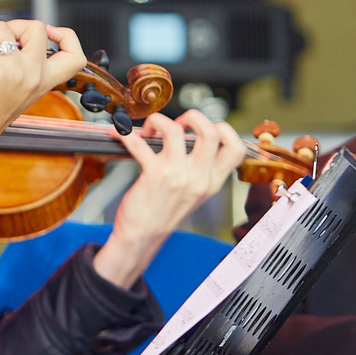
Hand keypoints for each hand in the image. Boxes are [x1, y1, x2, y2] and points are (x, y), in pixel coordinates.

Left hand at [0, 18, 87, 175]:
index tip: (47, 31)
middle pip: (37, 27)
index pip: (75, 55)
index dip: (64, 35)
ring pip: (2, 27)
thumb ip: (21, 69)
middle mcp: (33, 75)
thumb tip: (6, 37)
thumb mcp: (14, 91)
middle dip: (14, 23)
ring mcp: (12, 72)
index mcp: (43, 81)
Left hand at [94, 108, 246, 288]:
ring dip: (158, 121)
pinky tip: (118, 134)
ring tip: (149, 130)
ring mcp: (177, 176)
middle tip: (177, 123)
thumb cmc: (163, 214)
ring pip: (174, 130)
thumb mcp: (194, 195)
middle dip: (193, 116)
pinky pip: (138, 143)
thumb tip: (193, 139)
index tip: (203, 129)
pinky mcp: (153, 175)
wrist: (142, 238)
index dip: (224, 129)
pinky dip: (124, 134)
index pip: (236, 149)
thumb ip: (200, 171)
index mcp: (212, 182)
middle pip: (211, 131)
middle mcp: (199, 178)